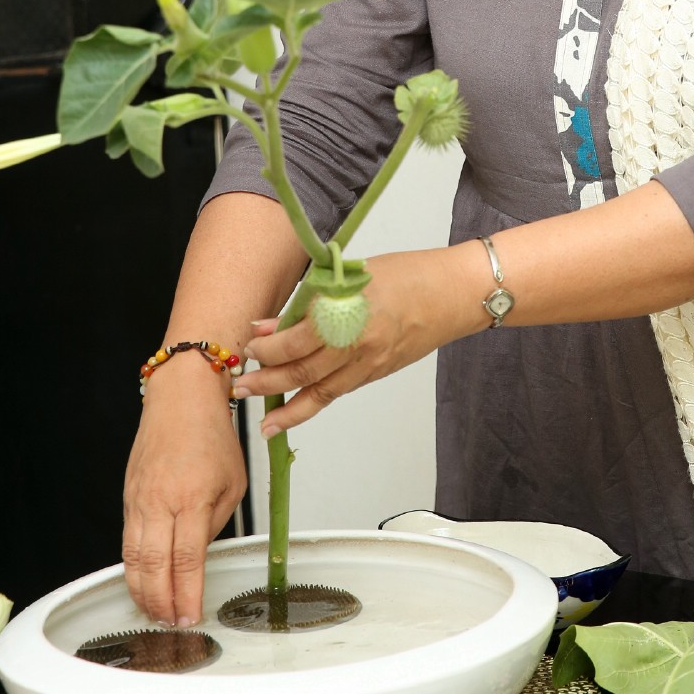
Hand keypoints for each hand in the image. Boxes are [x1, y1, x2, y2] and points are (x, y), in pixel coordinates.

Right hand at [122, 360, 245, 625]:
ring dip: (142, 593)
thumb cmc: (210, 433)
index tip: (191, 617)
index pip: (187, 560)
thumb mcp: (233, 481)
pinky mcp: (128, 497)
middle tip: (170, 624)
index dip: (187, 595)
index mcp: (192, 497)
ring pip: (132, 559)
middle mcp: (160, 501)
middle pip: (153, 567)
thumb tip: (199, 557)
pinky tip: (142, 583)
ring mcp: (139, 500)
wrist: (180, 397)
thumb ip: (216, 522)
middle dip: (160, 603)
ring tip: (154, 613)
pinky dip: (132, 569)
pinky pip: (127, 541)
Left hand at [233, 246, 484, 437]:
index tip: (250, 343)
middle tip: (239, 387)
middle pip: (303, 373)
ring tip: (261, 420)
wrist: (454, 294)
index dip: (269, 346)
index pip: (299, 339)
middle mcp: (359, 345)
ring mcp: (369, 364)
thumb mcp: (356, 275)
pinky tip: (293, 412)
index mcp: (352, 313)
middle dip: (267, 383)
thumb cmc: (409, 273)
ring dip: (286, 408)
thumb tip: (277, 321)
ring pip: (319, 394)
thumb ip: (316, 299)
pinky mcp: (376, 374)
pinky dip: (312, 405)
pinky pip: (338, 393)